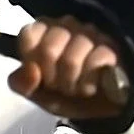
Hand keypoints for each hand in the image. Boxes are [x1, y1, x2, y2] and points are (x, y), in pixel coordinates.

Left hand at [8, 16, 122, 118]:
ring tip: (77, 89)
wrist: (100, 108)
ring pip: (71, 60)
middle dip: (53, 79)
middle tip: (61, 86)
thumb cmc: (65, 94)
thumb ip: (22, 84)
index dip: (32, 61)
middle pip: (49, 50)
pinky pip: (94, 65)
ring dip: (72, 85)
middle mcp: (67, 25)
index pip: (29, 34)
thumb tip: (29, 71)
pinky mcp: (110, 48)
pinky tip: (92, 87)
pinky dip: (89, 85)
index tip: (41, 75)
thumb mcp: (37, 94)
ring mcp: (91, 34)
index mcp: (44, 30)